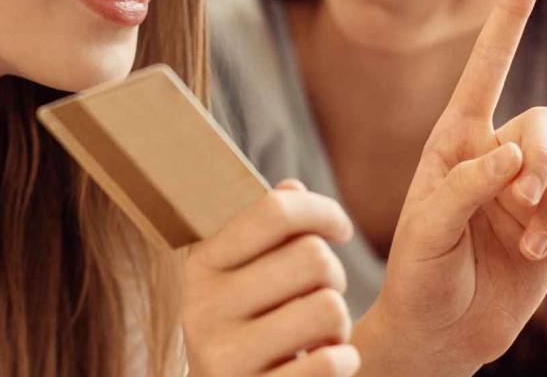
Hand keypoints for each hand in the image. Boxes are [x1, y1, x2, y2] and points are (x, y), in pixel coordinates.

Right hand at [183, 180, 361, 376]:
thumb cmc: (248, 332)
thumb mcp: (243, 280)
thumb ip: (267, 233)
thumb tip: (292, 187)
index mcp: (202, 266)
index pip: (275, 211)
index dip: (323, 212)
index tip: (340, 230)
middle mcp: (204, 308)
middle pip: (313, 257)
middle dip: (334, 277)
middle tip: (320, 297)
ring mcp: (225, 358)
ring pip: (329, 308)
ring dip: (340, 325)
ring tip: (319, 336)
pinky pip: (329, 363)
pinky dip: (343, 362)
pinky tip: (325, 365)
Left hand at [358, 0, 546, 373]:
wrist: (444, 333)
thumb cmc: (421, 276)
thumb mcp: (427, 231)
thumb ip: (465, 186)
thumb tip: (513, 153)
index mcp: (455, 141)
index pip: (485, 68)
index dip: (509, 19)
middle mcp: (497, 155)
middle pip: (546, 122)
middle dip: (545, 160)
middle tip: (522, 204)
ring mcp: (533, 189)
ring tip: (532, 244)